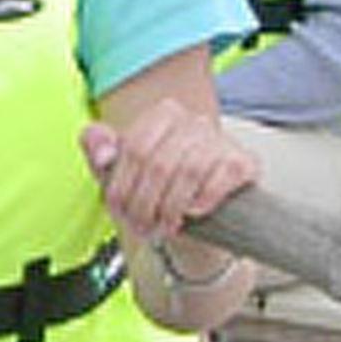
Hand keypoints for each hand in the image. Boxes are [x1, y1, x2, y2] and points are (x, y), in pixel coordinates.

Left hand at [80, 100, 258, 241]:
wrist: (196, 209)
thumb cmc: (153, 184)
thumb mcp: (118, 166)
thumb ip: (97, 147)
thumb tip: (103, 154)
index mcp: (162, 114)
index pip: (134, 149)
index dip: (122, 186)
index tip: (118, 212)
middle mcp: (193, 121)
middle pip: (158, 164)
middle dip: (144, 204)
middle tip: (140, 227)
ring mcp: (220, 140)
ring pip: (187, 173)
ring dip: (170, 208)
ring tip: (163, 227)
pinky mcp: (243, 162)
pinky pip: (219, 180)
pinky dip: (201, 201)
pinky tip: (191, 213)